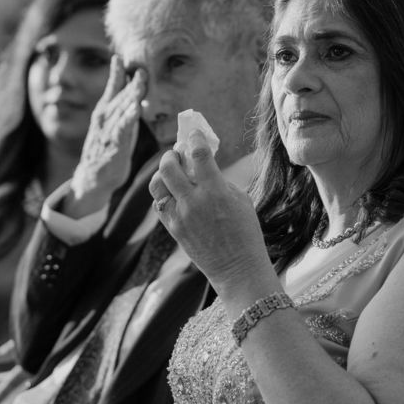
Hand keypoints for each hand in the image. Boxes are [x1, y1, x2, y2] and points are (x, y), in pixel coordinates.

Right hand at [65, 56, 146, 218]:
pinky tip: (136, 110)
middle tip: (141, 70)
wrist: (92, 177)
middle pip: (120, 98)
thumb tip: (135, 86)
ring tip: (139, 85)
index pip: (112, 88)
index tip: (119, 57)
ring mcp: (108, 133)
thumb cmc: (108, 147)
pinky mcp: (114, 148)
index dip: (116, 73)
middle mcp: (104, 119)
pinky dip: (128, 120)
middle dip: (131, 84)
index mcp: (104, 111)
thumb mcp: (115, 122)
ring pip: (121, 112)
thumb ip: (123, 104)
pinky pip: (122, 131)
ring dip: (130, 97)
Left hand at [149, 130, 277, 298]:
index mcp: (216, 192)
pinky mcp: (173, 229)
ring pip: (157, 184)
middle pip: (169, 166)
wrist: (238, 269)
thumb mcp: (241, 200)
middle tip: (179, 154)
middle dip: (172, 154)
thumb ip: (219, 181)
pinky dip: (164, 194)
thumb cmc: (246, 233)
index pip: (198, 154)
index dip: (194, 138)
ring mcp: (180, 216)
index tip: (194, 134)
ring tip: (172, 173)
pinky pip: (159, 204)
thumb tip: (202, 166)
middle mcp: (194, 202)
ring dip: (162, 173)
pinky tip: (175, 193)